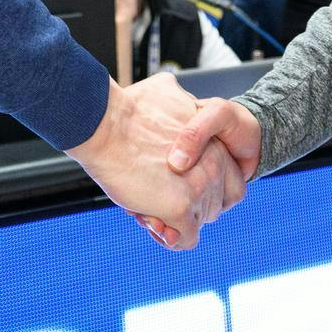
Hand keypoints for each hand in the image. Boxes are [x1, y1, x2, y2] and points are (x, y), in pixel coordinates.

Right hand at [68, 76, 244, 250]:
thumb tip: (173, 92)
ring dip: (172, 223)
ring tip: (146, 208)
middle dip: (184, 207)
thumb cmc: (127, 110)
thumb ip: (179, 102)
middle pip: (211, 205)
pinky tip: (150, 221)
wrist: (104, 123)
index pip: (227, 181)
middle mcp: (214, 166)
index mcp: (214, 144)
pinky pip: (184, 239)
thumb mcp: (166, 92)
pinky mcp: (181, 208)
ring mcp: (199, 188)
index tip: (173, 184)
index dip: (200, 187)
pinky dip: (169, 238)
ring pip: (196, 223)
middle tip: (154, 198)